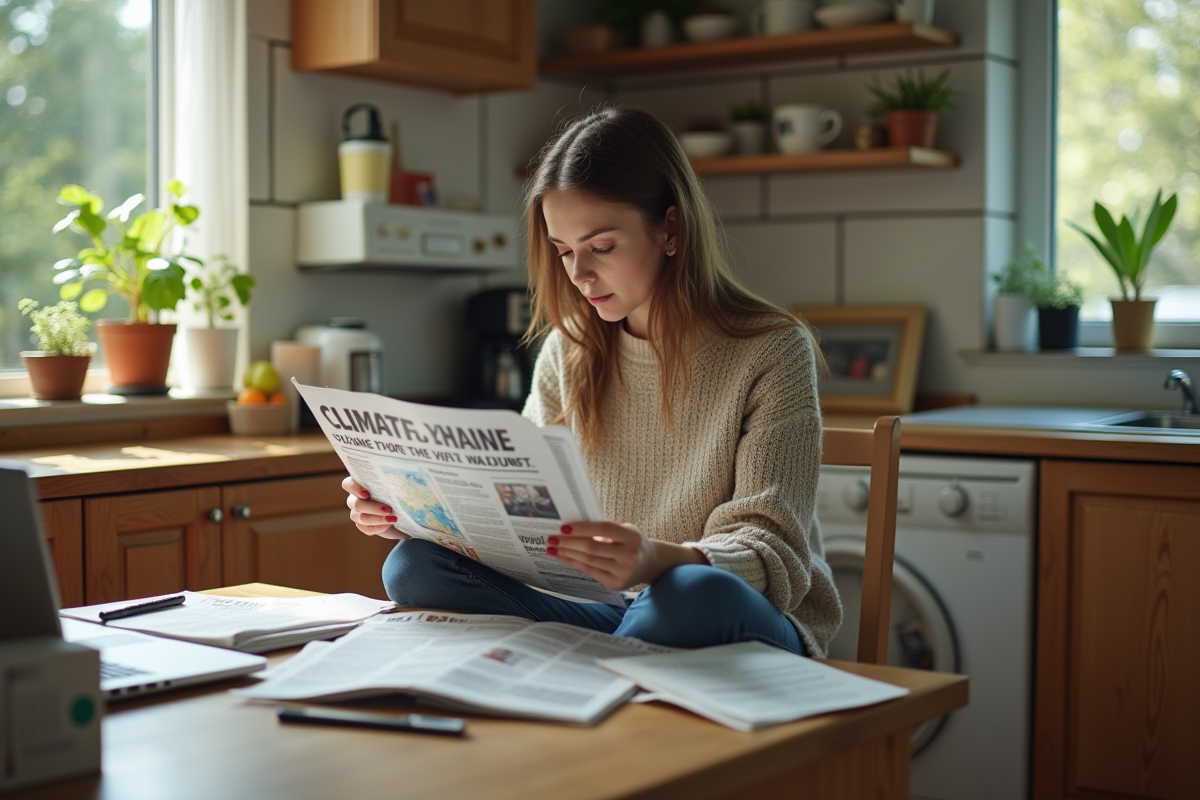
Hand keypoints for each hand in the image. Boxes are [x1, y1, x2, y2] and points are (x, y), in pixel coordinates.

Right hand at [342, 476, 408, 539]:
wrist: (402, 511)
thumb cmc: (398, 493)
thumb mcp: (397, 485)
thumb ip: (395, 479)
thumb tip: (404, 474)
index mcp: (360, 484)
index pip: (348, 484)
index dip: (354, 488)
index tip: (367, 493)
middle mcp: (355, 498)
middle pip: (355, 504)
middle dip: (373, 507)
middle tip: (388, 509)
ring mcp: (357, 512)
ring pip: (360, 518)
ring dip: (377, 519)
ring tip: (393, 518)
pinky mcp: (362, 525)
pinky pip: (365, 528)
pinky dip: (377, 527)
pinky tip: (388, 525)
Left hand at [547, 521, 705, 590]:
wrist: (650, 563)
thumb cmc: (631, 541)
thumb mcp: (624, 529)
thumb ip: (603, 528)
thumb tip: (572, 526)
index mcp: (632, 536)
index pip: (603, 529)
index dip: (582, 528)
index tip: (563, 526)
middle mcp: (629, 555)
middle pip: (592, 548)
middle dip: (569, 542)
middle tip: (551, 538)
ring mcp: (623, 572)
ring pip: (588, 561)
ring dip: (567, 554)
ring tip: (552, 548)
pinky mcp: (616, 584)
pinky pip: (590, 572)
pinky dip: (574, 563)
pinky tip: (563, 557)